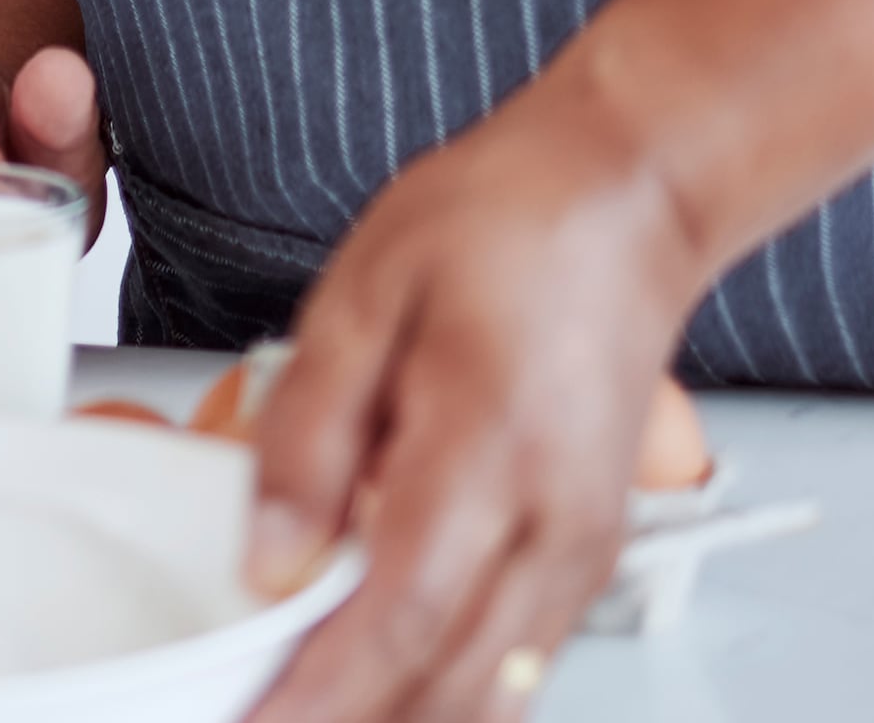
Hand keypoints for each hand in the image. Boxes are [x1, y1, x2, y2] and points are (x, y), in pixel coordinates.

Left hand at [243, 88, 707, 722]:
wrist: (623, 202)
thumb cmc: (503, 225)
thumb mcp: (362, 294)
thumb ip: (308, 434)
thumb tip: (271, 555)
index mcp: (489, 451)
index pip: (397, 618)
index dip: (317, 691)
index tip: (250, 721)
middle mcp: (554, 524)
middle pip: (448, 686)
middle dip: (349, 721)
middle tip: (257, 715)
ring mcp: (583, 550)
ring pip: (490, 693)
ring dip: (399, 715)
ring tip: (306, 701)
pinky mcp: (587, 554)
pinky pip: (515, 660)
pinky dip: (448, 691)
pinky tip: (381, 679)